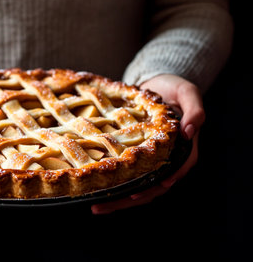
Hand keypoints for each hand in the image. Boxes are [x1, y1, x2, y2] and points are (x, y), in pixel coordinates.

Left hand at [91, 74, 204, 213]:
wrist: (159, 83)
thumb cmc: (175, 88)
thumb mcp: (188, 92)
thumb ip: (194, 110)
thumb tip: (190, 131)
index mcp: (184, 148)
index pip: (174, 172)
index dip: (157, 185)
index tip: (138, 194)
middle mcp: (167, 159)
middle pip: (152, 187)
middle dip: (129, 199)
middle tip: (103, 206)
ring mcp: (152, 160)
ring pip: (139, 186)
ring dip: (118, 199)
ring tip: (96, 206)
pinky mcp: (138, 156)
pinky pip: (128, 174)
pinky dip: (115, 184)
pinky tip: (96, 191)